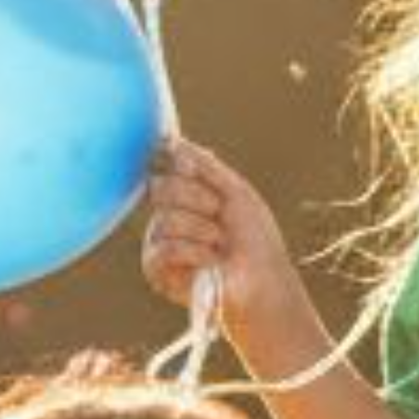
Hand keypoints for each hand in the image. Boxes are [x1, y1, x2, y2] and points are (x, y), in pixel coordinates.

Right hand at [138, 138, 299, 354]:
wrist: (262, 278)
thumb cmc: (254, 238)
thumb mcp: (236, 191)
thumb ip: (205, 165)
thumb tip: (174, 140)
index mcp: (183, 192)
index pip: (168, 165)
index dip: (190, 173)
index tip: (213, 185)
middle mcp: (165, 212)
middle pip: (160, 187)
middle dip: (200, 200)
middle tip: (221, 217)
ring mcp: (158, 240)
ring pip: (165, 219)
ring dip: (203, 231)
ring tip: (219, 245)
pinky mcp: (155, 268)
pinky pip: (164, 248)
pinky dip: (195, 253)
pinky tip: (211, 261)